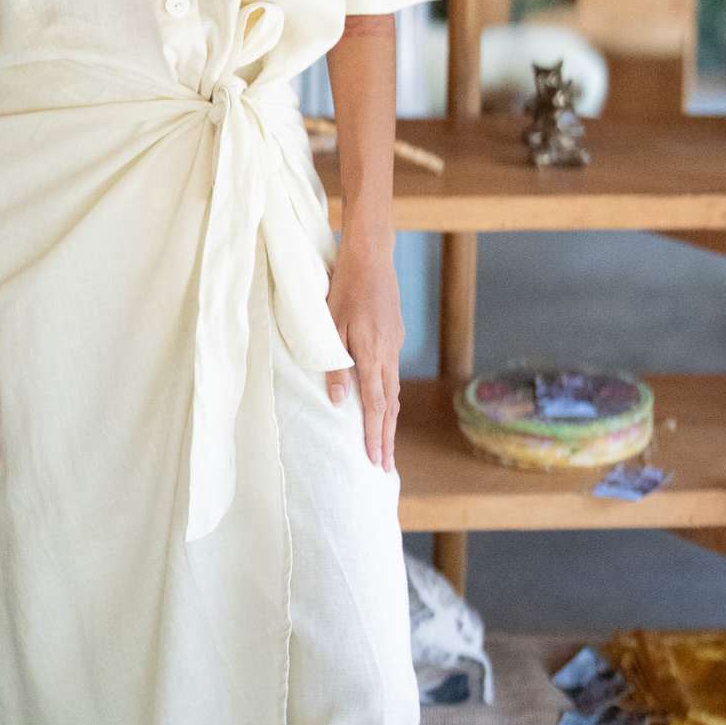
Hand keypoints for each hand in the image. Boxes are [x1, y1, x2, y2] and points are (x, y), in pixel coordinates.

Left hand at [325, 237, 403, 472]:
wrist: (372, 256)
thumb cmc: (345, 287)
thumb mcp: (331, 325)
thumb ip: (335, 365)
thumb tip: (338, 401)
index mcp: (372, 354)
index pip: (375, 406)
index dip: (375, 436)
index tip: (375, 461)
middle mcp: (388, 354)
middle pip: (389, 407)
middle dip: (387, 439)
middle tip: (386, 468)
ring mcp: (394, 346)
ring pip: (394, 393)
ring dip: (390, 422)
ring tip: (386, 445)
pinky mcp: (395, 337)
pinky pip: (393, 376)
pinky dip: (390, 399)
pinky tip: (385, 406)